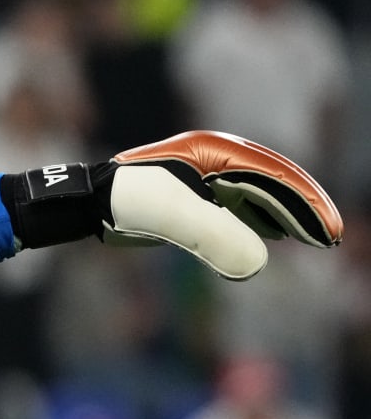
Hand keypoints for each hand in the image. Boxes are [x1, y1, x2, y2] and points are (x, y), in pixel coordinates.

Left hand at [105, 130, 341, 278]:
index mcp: (215, 152)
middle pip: (273, 182)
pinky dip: (261, 219)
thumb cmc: (127, 201)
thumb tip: (258, 266)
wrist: (88, 202)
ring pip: (259, 194)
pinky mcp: (194, 195)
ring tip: (314, 237)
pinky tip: (276, 235)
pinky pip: (239, 205)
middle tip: (331, 237)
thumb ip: (215, 238)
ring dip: (286, 214)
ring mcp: (206, 175)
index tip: (329, 232)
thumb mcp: (172, 218)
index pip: (274, 177)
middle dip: (303, 209)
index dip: (306, 205)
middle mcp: (216, 157)